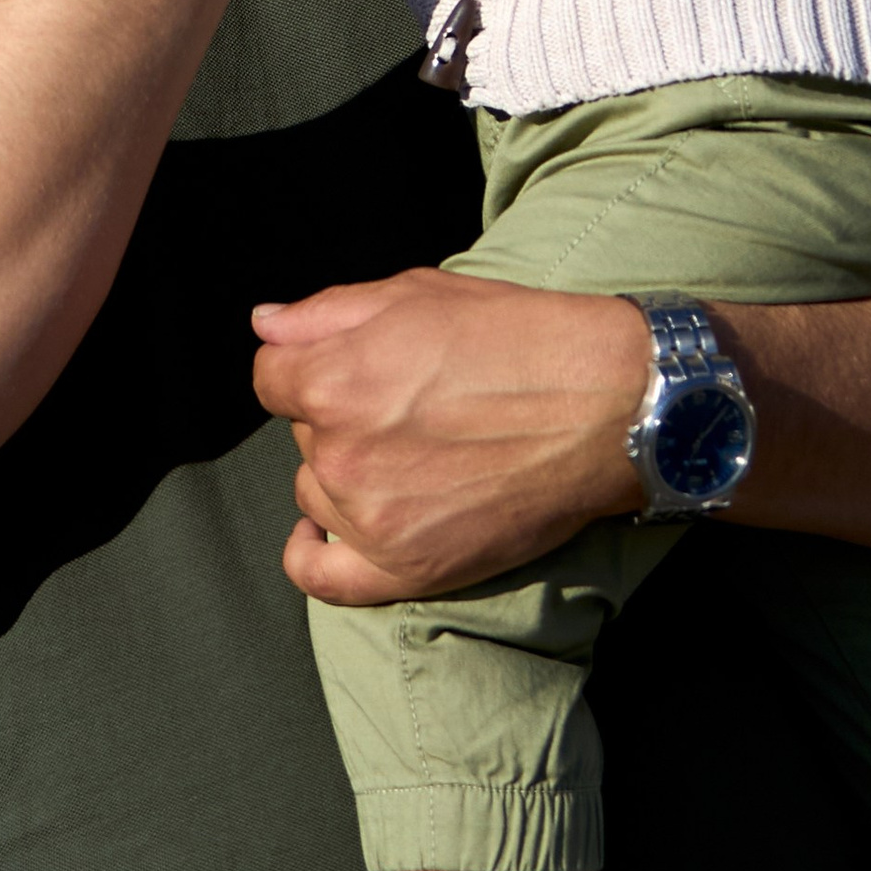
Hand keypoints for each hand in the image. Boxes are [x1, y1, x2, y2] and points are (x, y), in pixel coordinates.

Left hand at [251, 271, 646, 602]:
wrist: (606, 406)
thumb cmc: (518, 339)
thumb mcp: (417, 294)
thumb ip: (324, 311)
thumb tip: (264, 325)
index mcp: (334, 379)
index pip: (271, 377)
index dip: (310, 364)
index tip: (352, 365)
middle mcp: (342, 451)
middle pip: (302, 432)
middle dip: (340, 412)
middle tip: (412, 402)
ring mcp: (371, 516)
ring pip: (316, 489)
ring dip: (346, 471)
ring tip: (415, 450)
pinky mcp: (407, 566)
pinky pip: (320, 575)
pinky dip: (310, 552)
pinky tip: (318, 531)